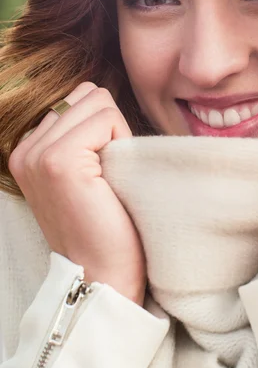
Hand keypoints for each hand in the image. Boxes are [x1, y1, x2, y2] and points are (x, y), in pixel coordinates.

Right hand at [9, 82, 145, 303]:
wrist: (100, 273)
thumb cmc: (103, 224)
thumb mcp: (82, 171)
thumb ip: (80, 134)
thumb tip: (102, 95)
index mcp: (28, 149)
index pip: (76, 98)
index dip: (103, 126)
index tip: (102, 167)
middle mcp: (25, 148)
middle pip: (88, 94)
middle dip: (110, 124)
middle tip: (110, 168)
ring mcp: (38, 153)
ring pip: (98, 100)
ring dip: (116, 132)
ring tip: (109, 172)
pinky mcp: (59, 160)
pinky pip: (107, 118)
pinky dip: (121, 140)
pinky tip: (113, 176)